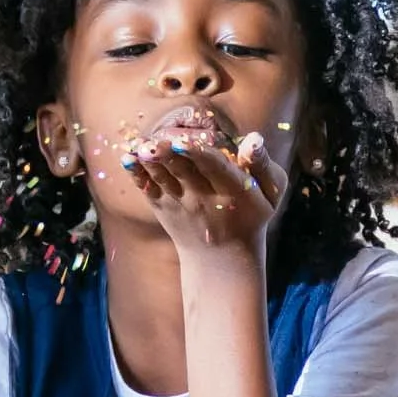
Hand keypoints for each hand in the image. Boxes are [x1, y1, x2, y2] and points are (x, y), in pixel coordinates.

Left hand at [121, 129, 286, 256]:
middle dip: (168, 156)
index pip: (214, 167)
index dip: (198, 153)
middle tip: (153, 142)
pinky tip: (127, 157)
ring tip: (138, 146)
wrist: (223, 258)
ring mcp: (180, 204)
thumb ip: (263, 164)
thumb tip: (253, 138)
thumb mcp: (270, 192)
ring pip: (163, 178)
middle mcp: (203, 198)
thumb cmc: (251, 214)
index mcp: (232, 190)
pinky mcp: (163, 208)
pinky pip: (148, 189)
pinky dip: (137, 174)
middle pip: (184, 171)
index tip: (183, 140)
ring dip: (149, 162)